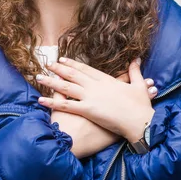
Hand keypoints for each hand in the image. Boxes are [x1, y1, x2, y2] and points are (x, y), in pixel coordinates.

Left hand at [38, 57, 154, 142]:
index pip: (87, 69)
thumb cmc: (141, 106)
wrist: (139, 121)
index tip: (64, 59)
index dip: (74, 64)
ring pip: (66, 87)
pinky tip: (41, 100)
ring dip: (51, 82)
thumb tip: (136, 58)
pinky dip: (52, 103)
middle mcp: (96, 86)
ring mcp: (91, 97)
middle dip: (59, 69)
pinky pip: (66, 105)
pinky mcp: (88, 110)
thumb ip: (135, 71)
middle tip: (48, 64)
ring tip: (39, 77)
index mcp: (107, 80)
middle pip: (74, 75)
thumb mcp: (139, 85)